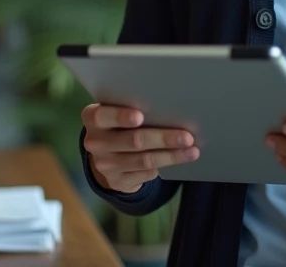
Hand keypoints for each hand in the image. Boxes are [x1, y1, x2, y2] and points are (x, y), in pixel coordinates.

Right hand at [81, 104, 199, 193]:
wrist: (106, 155)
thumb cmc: (119, 123)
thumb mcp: (117, 112)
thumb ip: (133, 106)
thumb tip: (169, 104)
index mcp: (93, 117)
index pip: (102, 116)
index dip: (120, 116)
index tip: (140, 116)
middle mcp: (95, 142)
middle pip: (133, 140)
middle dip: (163, 138)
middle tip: (187, 137)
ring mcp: (105, 164)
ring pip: (144, 160)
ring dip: (171, 155)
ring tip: (192, 150)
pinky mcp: (117, 181)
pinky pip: (145, 173)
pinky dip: (166, 165)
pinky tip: (181, 158)